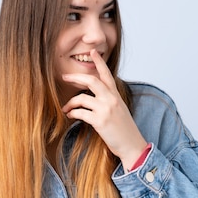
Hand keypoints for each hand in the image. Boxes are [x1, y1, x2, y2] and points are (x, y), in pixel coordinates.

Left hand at [61, 49, 147, 169]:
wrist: (133, 146)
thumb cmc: (124, 130)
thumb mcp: (119, 110)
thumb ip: (109, 100)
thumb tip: (93, 96)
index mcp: (116, 95)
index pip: (107, 74)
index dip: (99, 62)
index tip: (92, 52)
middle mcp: (111, 99)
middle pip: (91, 80)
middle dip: (75, 77)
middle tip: (65, 76)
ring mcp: (106, 110)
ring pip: (81, 98)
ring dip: (70, 103)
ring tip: (66, 108)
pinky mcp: (100, 121)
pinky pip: (80, 113)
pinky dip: (72, 113)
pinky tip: (70, 116)